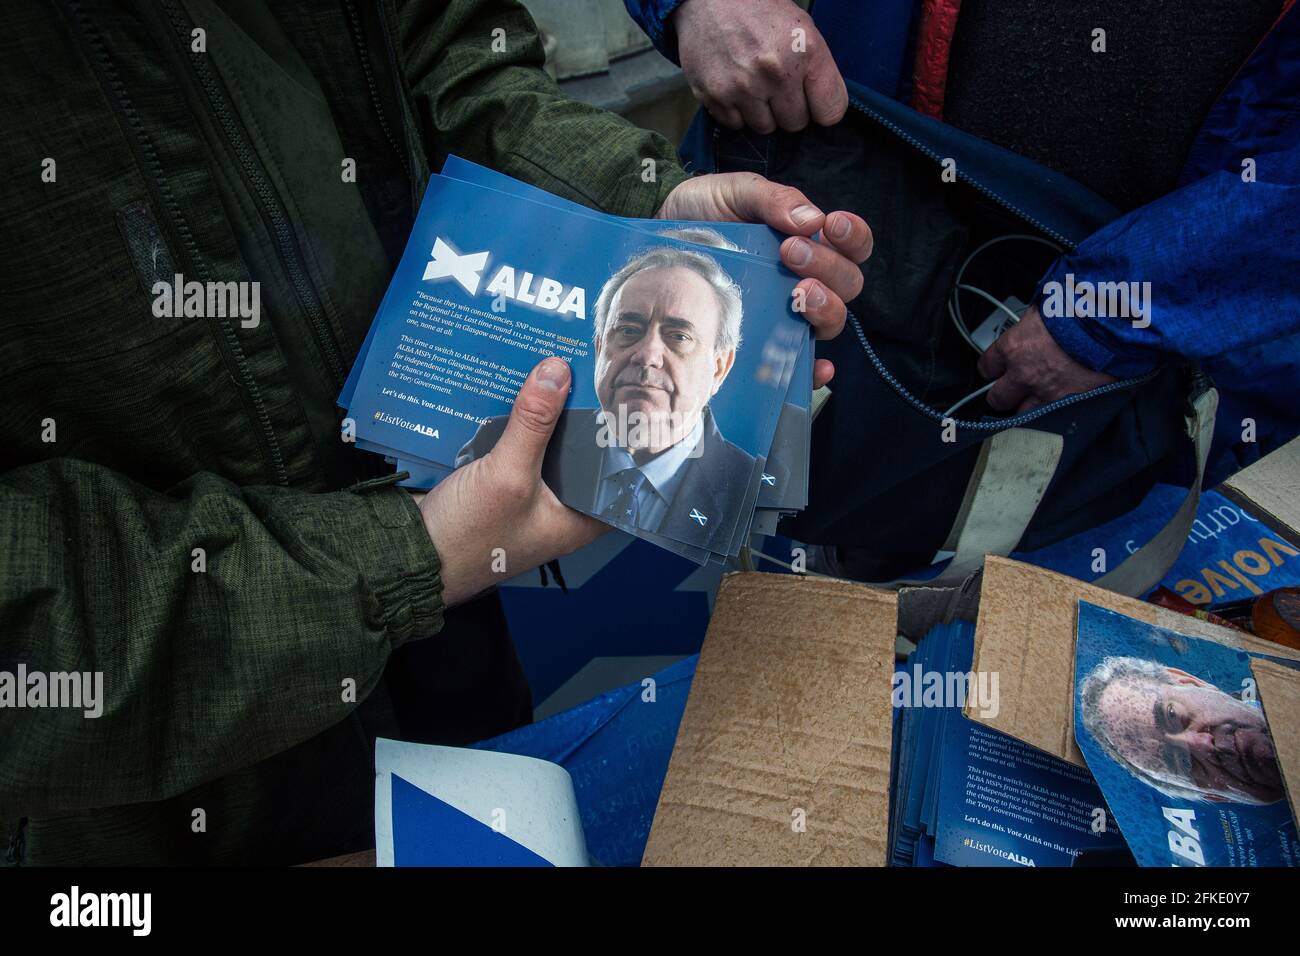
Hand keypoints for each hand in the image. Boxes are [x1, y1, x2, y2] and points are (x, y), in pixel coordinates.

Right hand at [419, 357, 604, 605]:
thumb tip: (557, 371)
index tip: (624, 395)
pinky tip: (512, 393)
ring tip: (552, 369)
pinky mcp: (499, 487)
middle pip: (579, 453)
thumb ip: (534, 423)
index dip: (622, 437)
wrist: (410, 557)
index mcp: (578, 520)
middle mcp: (559, 509)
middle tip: (584, 369)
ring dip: (542, 417)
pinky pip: (515, 448)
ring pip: (545, 448)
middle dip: (577, 416)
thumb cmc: (468, 538)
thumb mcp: (507, 474)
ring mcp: (528, 498)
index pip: (617, 474)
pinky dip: (513, 425)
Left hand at [658, 172, 872, 386]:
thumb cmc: (703, 212)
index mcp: (808, 240)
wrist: (661, 239)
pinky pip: (802, 362)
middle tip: (792, 253)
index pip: (851, 245)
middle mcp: (807, 278)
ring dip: (825, 307)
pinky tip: (816, 366)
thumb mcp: (734, 192)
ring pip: (832, 319)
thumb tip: (811, 220)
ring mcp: (789, 311)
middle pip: (847, 283)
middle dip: (828, 267)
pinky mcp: (767, 339)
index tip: (831, 225)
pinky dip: (815, 368)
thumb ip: (772, 198)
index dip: (852, 237)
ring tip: (797, 294)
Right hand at [673, 0, 846, 132]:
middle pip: (795, 123)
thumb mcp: (802, 28)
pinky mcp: (714, 96)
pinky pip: (735, 124)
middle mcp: (775, 73)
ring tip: (753, 83)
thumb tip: (823, 111)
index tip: (812, 101)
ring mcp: (742, 87)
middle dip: (788, 108)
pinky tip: (733, 86)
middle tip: (776, 84)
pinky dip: (736, 111)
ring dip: (762, 112)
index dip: (822, 108)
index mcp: (805, 51)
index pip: (831, 112)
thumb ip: (817, 70)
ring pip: (765, 127)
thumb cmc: (760, 10)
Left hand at [976, 305, 1115, 412]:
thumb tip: (1032, 323)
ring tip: (1036, 400)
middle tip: (1010, 390)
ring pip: (1023, 414)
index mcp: (1014, 348)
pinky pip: (1052, 418)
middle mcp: (1024, 375)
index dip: (992, 368)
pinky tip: (1058, 407)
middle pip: (997, 398)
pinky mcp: (1070, 405)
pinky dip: (1053, 414)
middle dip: (1003, 394)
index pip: (987, 366)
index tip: (995, 369)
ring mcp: (1046, 393)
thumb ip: (1031, 323)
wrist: (1112, 324)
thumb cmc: (1081, 309)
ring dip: (1027, 408)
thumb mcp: (1045, 308)